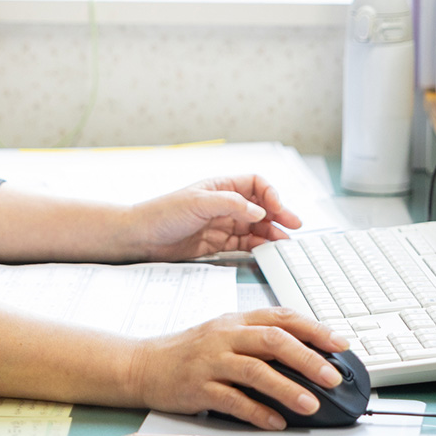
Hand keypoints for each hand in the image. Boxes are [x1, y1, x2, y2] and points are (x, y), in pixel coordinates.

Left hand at [121, 174, 300, 260]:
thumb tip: (259, 210)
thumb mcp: (198, 202)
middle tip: (295, 226)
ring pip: (255, 227)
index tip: (278, 208)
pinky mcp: (217, 243)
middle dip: (279, 214)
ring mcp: (222, 224)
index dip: (271, 194)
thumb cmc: (162, 212)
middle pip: (260, 206)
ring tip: (284, 243)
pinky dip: (257, 247)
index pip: (256, 184)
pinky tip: (266, 251)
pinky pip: (244, 244)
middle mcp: (224, 204)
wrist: (141, 237)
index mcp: (221, 186)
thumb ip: (232, 205)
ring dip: (271, 233)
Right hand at [127, 308, 350, 430]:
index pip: (281, 317)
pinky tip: (276, 421)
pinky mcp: (198, 387)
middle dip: (308, 358)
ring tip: (311, 404)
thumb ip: (258, 341)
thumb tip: (304, 356)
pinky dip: (258, 411)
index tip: (340, 343)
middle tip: (332, 377)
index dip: (314, 329)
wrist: (143, 364)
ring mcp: (211, 361)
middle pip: (273, 340)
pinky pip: (233, 400)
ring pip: (256, 370)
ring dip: (288, 388)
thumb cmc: (189, 352)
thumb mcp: (224, 335)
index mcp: (236, 321)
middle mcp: (225, 336)